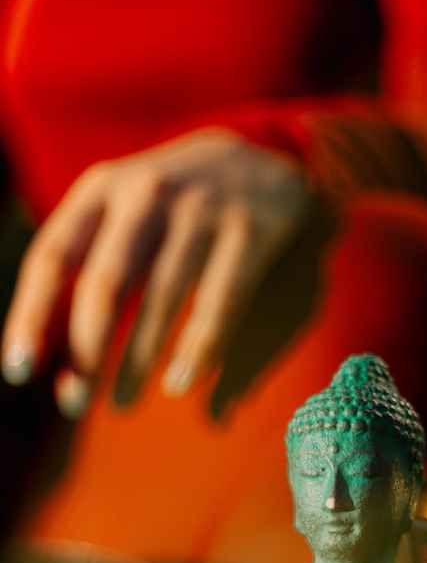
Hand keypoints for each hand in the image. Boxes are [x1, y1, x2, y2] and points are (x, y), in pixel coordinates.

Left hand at [1, 128, 310, 414]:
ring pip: (160, 298)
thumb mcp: (127, 214)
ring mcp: (201, 210)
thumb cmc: (179, 208)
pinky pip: (217, 305)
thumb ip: (95, 274)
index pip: (53, 255)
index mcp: (103, 187)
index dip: (30, 315)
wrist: (267, 156)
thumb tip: (72, 370)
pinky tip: (177, 385)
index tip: (17, 370)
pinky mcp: (248, 232)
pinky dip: (196, 350)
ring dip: (136, 361)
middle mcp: (147, 192)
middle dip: (86, 350)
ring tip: (120, 405)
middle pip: (105, 283)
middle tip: (74, 404)